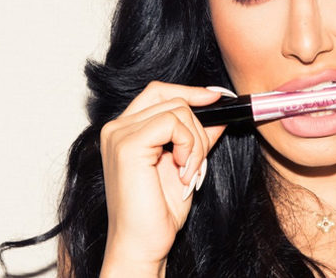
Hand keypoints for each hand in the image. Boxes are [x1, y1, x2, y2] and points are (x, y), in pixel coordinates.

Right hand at [98, 81, 227, 276]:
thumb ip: (197, 136)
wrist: (143, 243)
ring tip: (188, 172)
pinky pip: (173, 123)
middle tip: (197, 160)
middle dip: (198, 127)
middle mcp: (116, 128)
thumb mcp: (186, 163)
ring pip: (178, 110)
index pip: (159, 91)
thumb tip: (219, 114)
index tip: (215, 98)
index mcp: (126, 130)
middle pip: (172, 98)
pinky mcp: (128, 145)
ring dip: (196, 142)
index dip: (189, 92)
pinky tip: (183, 171)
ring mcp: (119, 134)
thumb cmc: (158, 211)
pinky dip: (190, 146)